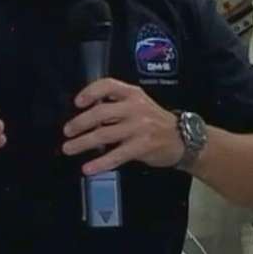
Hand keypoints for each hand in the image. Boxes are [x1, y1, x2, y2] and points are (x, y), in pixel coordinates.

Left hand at [62, 78, 184, 173]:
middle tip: (67, 131)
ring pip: (104, 134)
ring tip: (69, 148)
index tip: (77, 102)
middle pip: (101, 112)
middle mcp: (135, 108)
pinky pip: (116, 155)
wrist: (185, 139)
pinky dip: (100, 163)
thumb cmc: (155, 121)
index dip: (90, 92)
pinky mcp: (142, 147)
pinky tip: (88, 168)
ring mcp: (139, 128)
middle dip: (80, 123)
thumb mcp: (139, 104)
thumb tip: (85, 114)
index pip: (108, 85)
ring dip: (83, 143)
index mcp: (132, 94)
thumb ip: (116, 105)